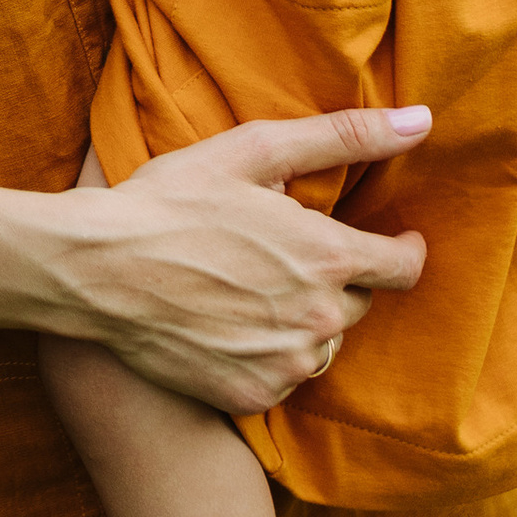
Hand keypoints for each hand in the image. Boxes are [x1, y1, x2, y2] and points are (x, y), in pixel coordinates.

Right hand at [39, 104, 432, 417]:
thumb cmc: (171, 201)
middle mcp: (319, 319)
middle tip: (282, 256)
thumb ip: (343, 137)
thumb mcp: (253, 151)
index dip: (403, 250)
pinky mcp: (252, 395)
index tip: (393, 241)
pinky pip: (282, 377)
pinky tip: (225, 325)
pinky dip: (265, 354)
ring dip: (302, 319)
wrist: (96, 269)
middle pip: (357, 304)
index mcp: (328, 256)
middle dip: (333, 279)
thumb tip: (421, 120)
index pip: (404, 267)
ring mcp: (286, 364)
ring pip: (321, 343)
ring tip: (249, 290)